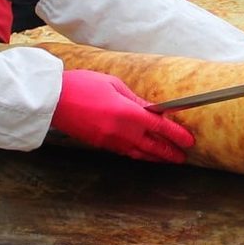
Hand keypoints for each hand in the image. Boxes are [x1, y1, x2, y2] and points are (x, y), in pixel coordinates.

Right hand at [51, 69, 193, 163]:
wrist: (54, 100)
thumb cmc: (83, 85)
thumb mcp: (114, 84)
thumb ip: (136, 100)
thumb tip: (153, 111)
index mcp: (128, 113)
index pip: (160, 128)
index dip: (177, 136)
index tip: (189, 141)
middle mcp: (122, 131)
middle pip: (153, 146)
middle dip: (169, 153)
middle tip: (182, 157)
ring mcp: (110, 141)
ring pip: (139, 153)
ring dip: (155, 157)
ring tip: (168, 160)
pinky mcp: (100, 144)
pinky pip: (125, 152)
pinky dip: (138, 154)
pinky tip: (143, 154)